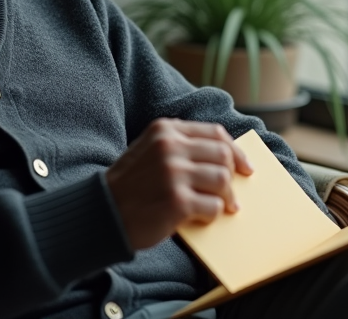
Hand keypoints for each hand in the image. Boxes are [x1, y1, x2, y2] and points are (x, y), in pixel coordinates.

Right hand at [105, 119, 254, 249]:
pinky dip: (213, 214)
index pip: (215, 133)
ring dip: (226, 197)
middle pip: (223, 155)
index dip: (235, 150)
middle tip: (235, 192)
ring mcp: (173, 173)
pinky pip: (214, 206)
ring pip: (222, 179)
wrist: (102, 213)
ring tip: (223, 207)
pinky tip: (202, 217)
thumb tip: (225, 158)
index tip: (245, 165)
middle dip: (234, 175)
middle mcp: (170, 147)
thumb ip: (180, 147)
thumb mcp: (150, 151)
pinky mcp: (177, 201)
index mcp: (165, 130)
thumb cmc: (130, 186)